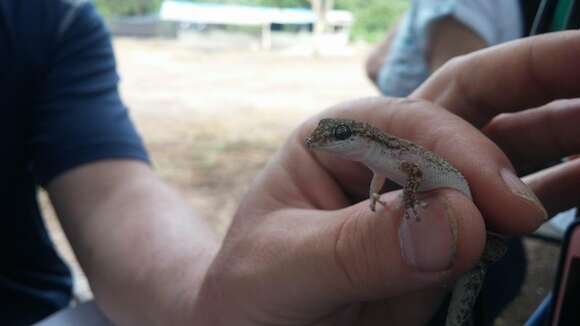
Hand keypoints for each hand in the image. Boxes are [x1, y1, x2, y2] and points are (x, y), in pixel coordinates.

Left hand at [194, 31, 579, 324]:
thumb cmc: (252, 293)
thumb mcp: (282, 269)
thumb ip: (356, 248)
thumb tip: (455, 222)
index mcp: (339, 140)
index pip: (412, 124)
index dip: (464, 157)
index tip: (504, 211)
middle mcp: (390, 156)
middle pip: (470, 101)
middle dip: (538, 77)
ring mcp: (427, 196)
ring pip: (506, 146)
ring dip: (564, 129)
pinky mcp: (452, 238)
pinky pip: (512, 207)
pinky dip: (559, 189)